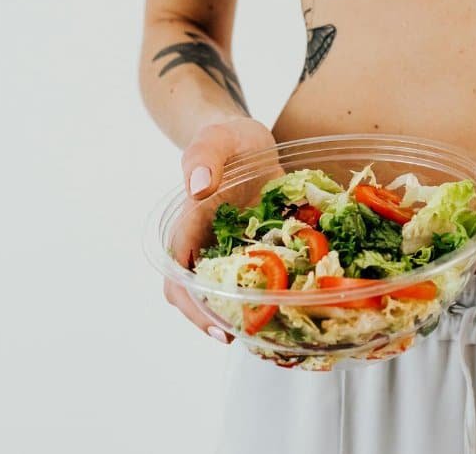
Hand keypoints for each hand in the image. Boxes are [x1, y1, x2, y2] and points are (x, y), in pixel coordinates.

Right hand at [164, 117, 277, 343]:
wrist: (247, 138)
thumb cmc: (226, 138)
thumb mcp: (215, 138)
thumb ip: (204, 157)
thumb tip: (199, 187)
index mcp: (190, 224)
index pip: (179, 274)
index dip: (194, 305)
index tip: (218, 327)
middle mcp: (208, 243)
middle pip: (197, 295)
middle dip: (217, 320)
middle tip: (247, 338)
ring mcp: (233, 248)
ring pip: (229, 291)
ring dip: (244, 313)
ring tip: (273, 332)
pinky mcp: (259, 246)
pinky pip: (262, 275)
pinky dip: (273, 290)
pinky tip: (296, 302)